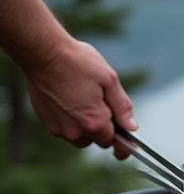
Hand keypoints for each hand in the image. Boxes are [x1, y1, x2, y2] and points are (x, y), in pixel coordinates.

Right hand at [24, 39, 136, 158]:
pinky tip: (69, 97)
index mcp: (94, 122)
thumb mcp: (109, 80)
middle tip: (99, 100)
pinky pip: (64, 127)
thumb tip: (131, 127)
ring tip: (83, 97)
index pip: (112, 140)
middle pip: (95, 140)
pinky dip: (70, 118)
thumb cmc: (77, 62)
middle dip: (101, 125)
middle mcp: (75, 132)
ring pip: (79, 136)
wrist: (43, 53)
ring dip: (85, 124)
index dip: (118, 131)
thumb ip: (122, 106)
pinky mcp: (46, 121)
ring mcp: (58, 128)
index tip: (119, 126)